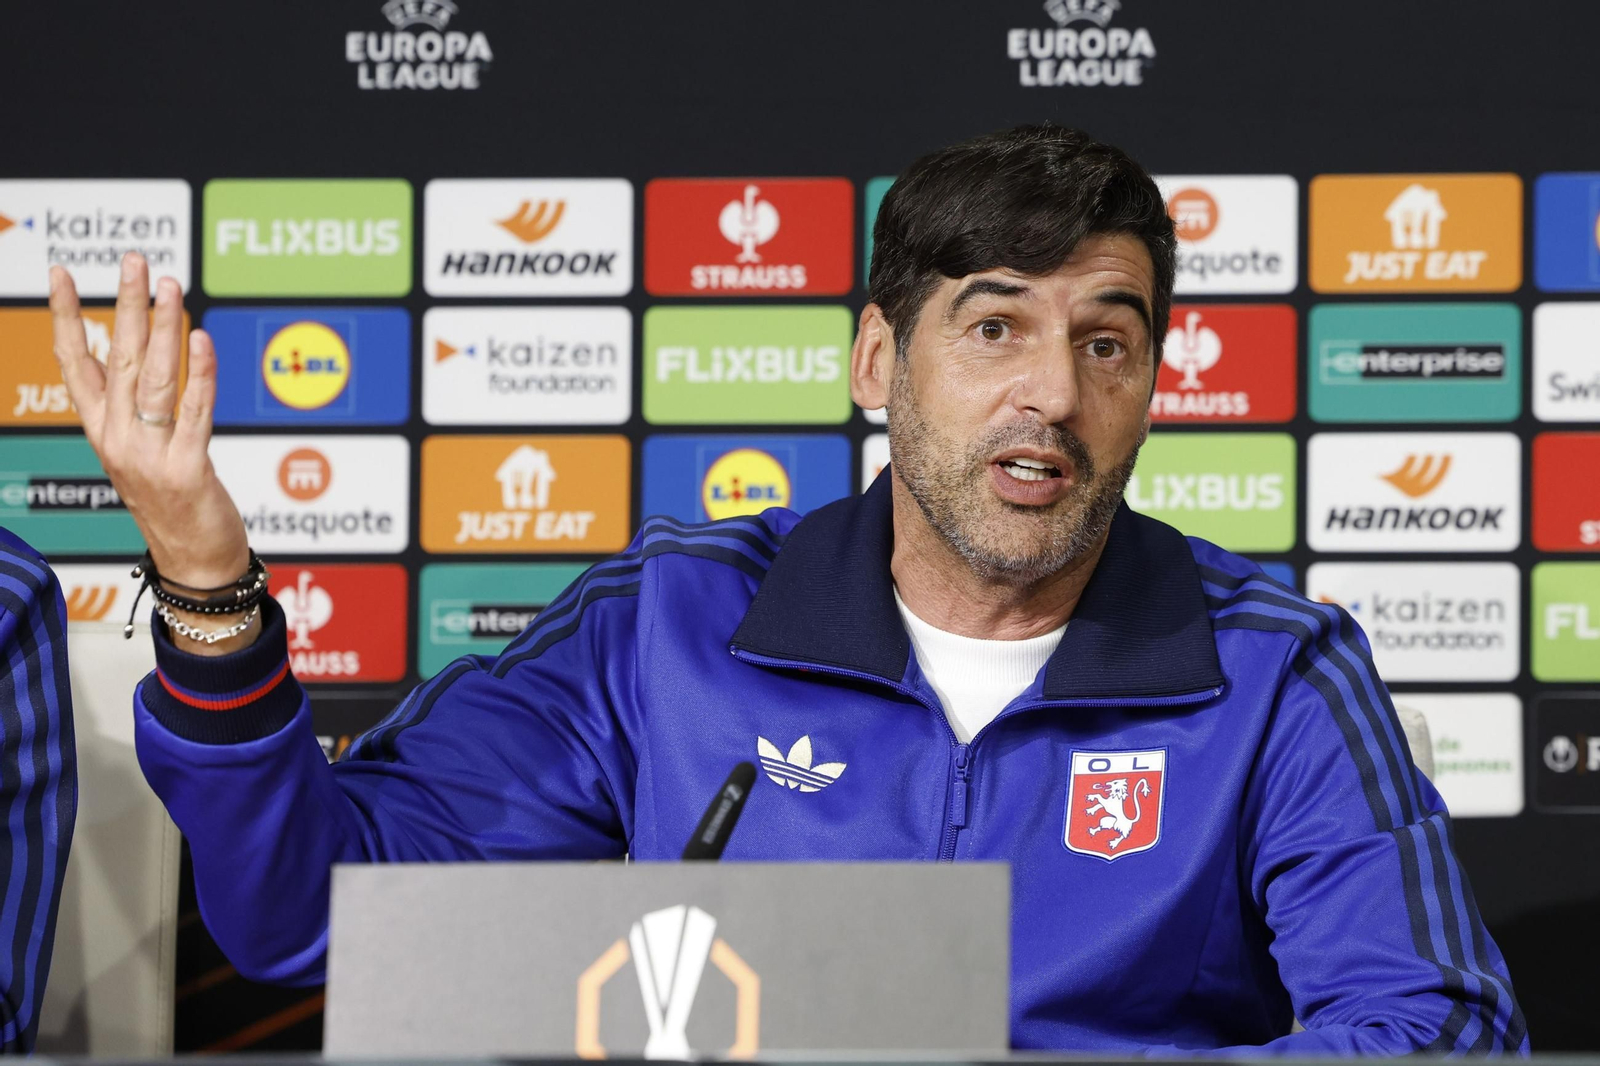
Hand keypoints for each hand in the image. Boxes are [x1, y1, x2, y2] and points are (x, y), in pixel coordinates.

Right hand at [50, 252, 256, 649]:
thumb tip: (130, 352)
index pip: (74, 363)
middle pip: (116, 359)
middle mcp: (117, 439)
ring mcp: (149, 455)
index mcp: (101, 430)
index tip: (58, 273)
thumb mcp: (139, 450)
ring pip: (154, 378)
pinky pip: (194, 413)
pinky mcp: (186, 470)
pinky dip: (199, 374)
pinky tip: (201, 340)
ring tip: (169, 286)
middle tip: (133, 261)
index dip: (63, 316)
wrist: (193, 563)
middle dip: (125, 305)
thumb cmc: (172, 503)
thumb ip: (133, 405)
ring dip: (163, 328)